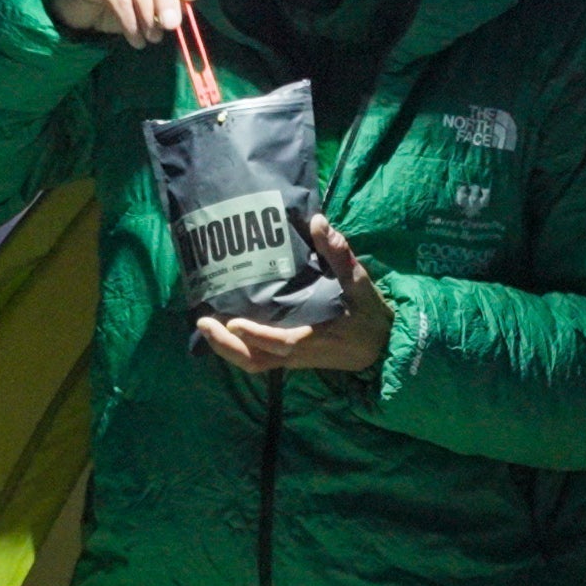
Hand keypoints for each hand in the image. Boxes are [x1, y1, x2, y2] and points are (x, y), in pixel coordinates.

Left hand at [197, 216, 393, 374]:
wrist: (383, 346)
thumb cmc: (369, 314)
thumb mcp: (359, 282)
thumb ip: (339, 253)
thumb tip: (317, 222)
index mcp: (315, 338)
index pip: (280, 341)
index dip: (255, 334)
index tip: (232, 322)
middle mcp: (299, 353)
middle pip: (256, 360)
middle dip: (227, 345)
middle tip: (202, 322)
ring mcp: (293, 359)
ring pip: (254, 363)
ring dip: (227, 349)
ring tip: (205, 327)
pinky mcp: (291, 357)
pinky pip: (259, 360)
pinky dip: (238, 349)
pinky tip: (224, 331)